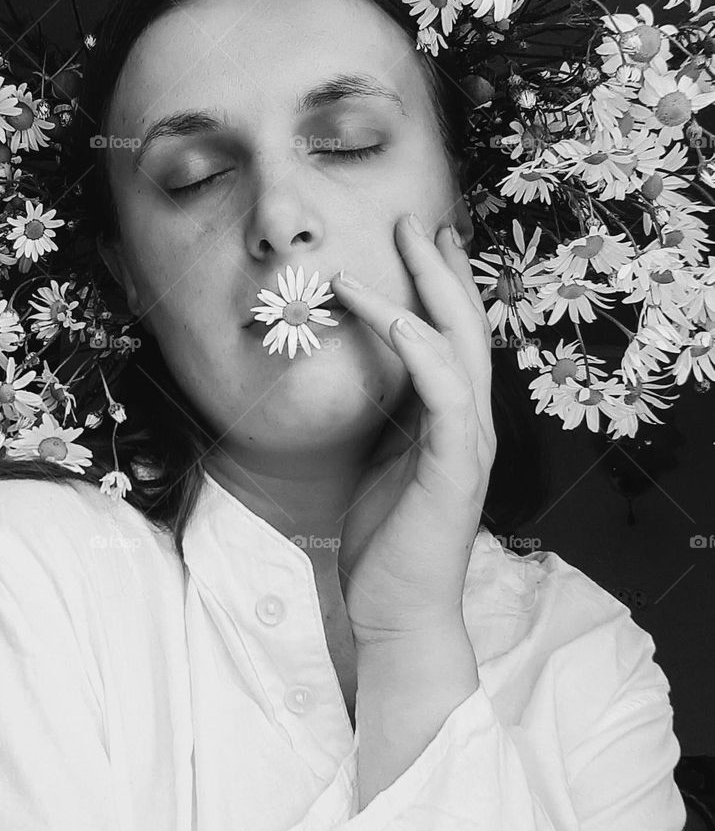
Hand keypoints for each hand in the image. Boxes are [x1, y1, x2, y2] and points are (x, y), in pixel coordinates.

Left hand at [331, 213, 495, 645]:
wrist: (395, 611)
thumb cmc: (385, 540)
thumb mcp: (381, 461)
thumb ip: (387, 417)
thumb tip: (361, 376)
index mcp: (452, 420)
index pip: (454, 338)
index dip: (442, 286)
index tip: (423, 241)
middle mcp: (470, 422)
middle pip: (465, 326)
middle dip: (441, 268)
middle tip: (418, 219)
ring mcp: (468, 442)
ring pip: (459, 345)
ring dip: (430, 288)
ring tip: (405, 241)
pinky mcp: (455, 466)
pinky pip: (444, 392)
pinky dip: (420, 345)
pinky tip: (391, 313)